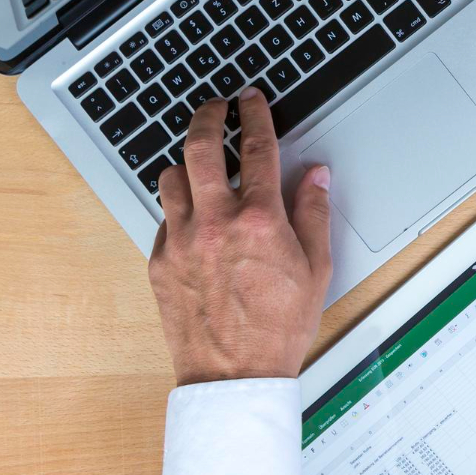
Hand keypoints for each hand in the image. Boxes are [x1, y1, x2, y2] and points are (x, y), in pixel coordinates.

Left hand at [148, 88, 332, 385]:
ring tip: (200, 166)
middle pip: (200, 146)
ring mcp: (180, 240)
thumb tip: (315, 175)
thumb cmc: (279, 328)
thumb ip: (314, 212)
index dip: (254, 115)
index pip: (255, 148)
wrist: (235, 374)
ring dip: (187, 164)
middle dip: (208, 116)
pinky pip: (164, 217)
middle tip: (216, 106)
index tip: (251, 100)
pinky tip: (196, 219)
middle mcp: (214, 223)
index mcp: (259, 221)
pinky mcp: (159, 261)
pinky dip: (179, 208)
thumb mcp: (316, 268)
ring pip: (171, 177)